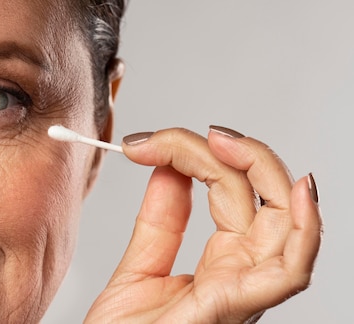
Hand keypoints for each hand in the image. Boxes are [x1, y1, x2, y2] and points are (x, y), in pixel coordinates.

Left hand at [84, 126, 321, 322]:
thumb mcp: (138, 270)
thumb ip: (159, 223)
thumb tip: (167, 169)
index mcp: (222, 266)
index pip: (232, 195)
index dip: (199, 158)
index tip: (149, 142)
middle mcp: (241, 277)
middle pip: (265, 202)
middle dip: (239, 156)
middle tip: (201, 134)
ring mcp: (241, 295)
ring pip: (286, 227)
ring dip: (267, 175)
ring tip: (230, 143)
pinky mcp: (228, 310)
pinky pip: (284, 275)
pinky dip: (302, 233)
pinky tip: (296, 194)